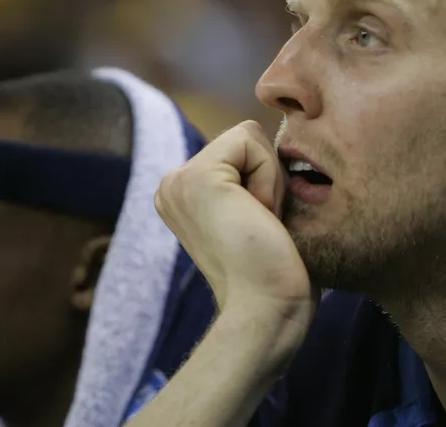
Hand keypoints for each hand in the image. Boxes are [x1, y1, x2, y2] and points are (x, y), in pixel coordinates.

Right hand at [155, 121, 316, 344]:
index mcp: (182, 196)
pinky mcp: (197, 177)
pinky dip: (268, 176)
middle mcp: (171, 186)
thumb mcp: (254, 214)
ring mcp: (178, 181)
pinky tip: (259, 217)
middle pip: (243, 139)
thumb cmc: (274, 273)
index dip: (265, 180)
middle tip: (261, 226)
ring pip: (248, 136)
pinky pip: (250, 139)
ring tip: (259, 223)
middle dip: (267, 177)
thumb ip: (249, 180)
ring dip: (269, 178)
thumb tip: (273, 144)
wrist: (267, 310)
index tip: (259, 227)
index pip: (239, 150)